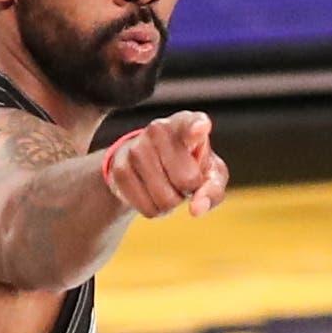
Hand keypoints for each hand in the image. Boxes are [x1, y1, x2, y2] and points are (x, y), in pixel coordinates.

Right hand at [104, 111, 229, 217]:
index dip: (197, 127)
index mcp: (185, 123)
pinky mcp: (119, 169)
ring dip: (170, 202)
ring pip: (165, 198)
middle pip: (187, 180)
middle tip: (183, 180)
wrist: (145, 164)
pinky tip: (151, 194)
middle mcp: (159, 129)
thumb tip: (196, 209)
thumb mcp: (209, 173)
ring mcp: (136, 147)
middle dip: (189, 190)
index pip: (192, 123)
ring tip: (166, 185)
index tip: (201, 128)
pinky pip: (146, 207)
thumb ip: (212, 189)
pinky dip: (154, 210)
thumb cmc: (187, 165)